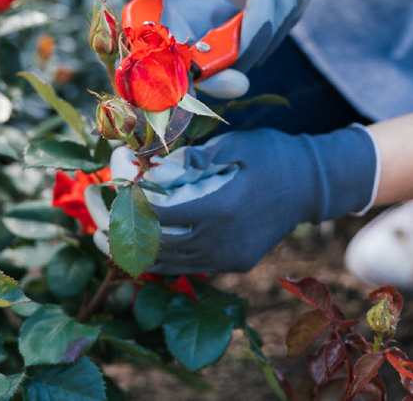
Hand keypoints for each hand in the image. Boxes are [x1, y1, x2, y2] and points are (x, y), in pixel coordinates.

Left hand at [88, 126, 378, 273]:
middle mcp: (221, 241)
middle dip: (123, 231)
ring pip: (168, 263)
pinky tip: (145, 241)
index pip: (159, 215)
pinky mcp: (233, 264)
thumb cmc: (271, 154)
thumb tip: (148, 171)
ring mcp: (228, 258)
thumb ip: (187, 160)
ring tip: (111, 232)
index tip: (115, 186)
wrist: (313, 184)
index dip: (131, 203)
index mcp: (219, 208)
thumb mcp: (229, 145)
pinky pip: (188, 266)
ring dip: (137, 248)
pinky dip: (163, 255)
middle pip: (156, 246)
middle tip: (99, 217)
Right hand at [112, 0, 312, 98]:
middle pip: (234, 66)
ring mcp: (228, 56)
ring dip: (279, 15)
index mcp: (163, 57)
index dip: (211, 87)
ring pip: (261, 49)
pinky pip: (276, 33)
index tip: (236, 82)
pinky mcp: (250, 41)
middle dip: (256, 35)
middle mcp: (198, 65)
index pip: (186, 83)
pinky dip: (293, 9)